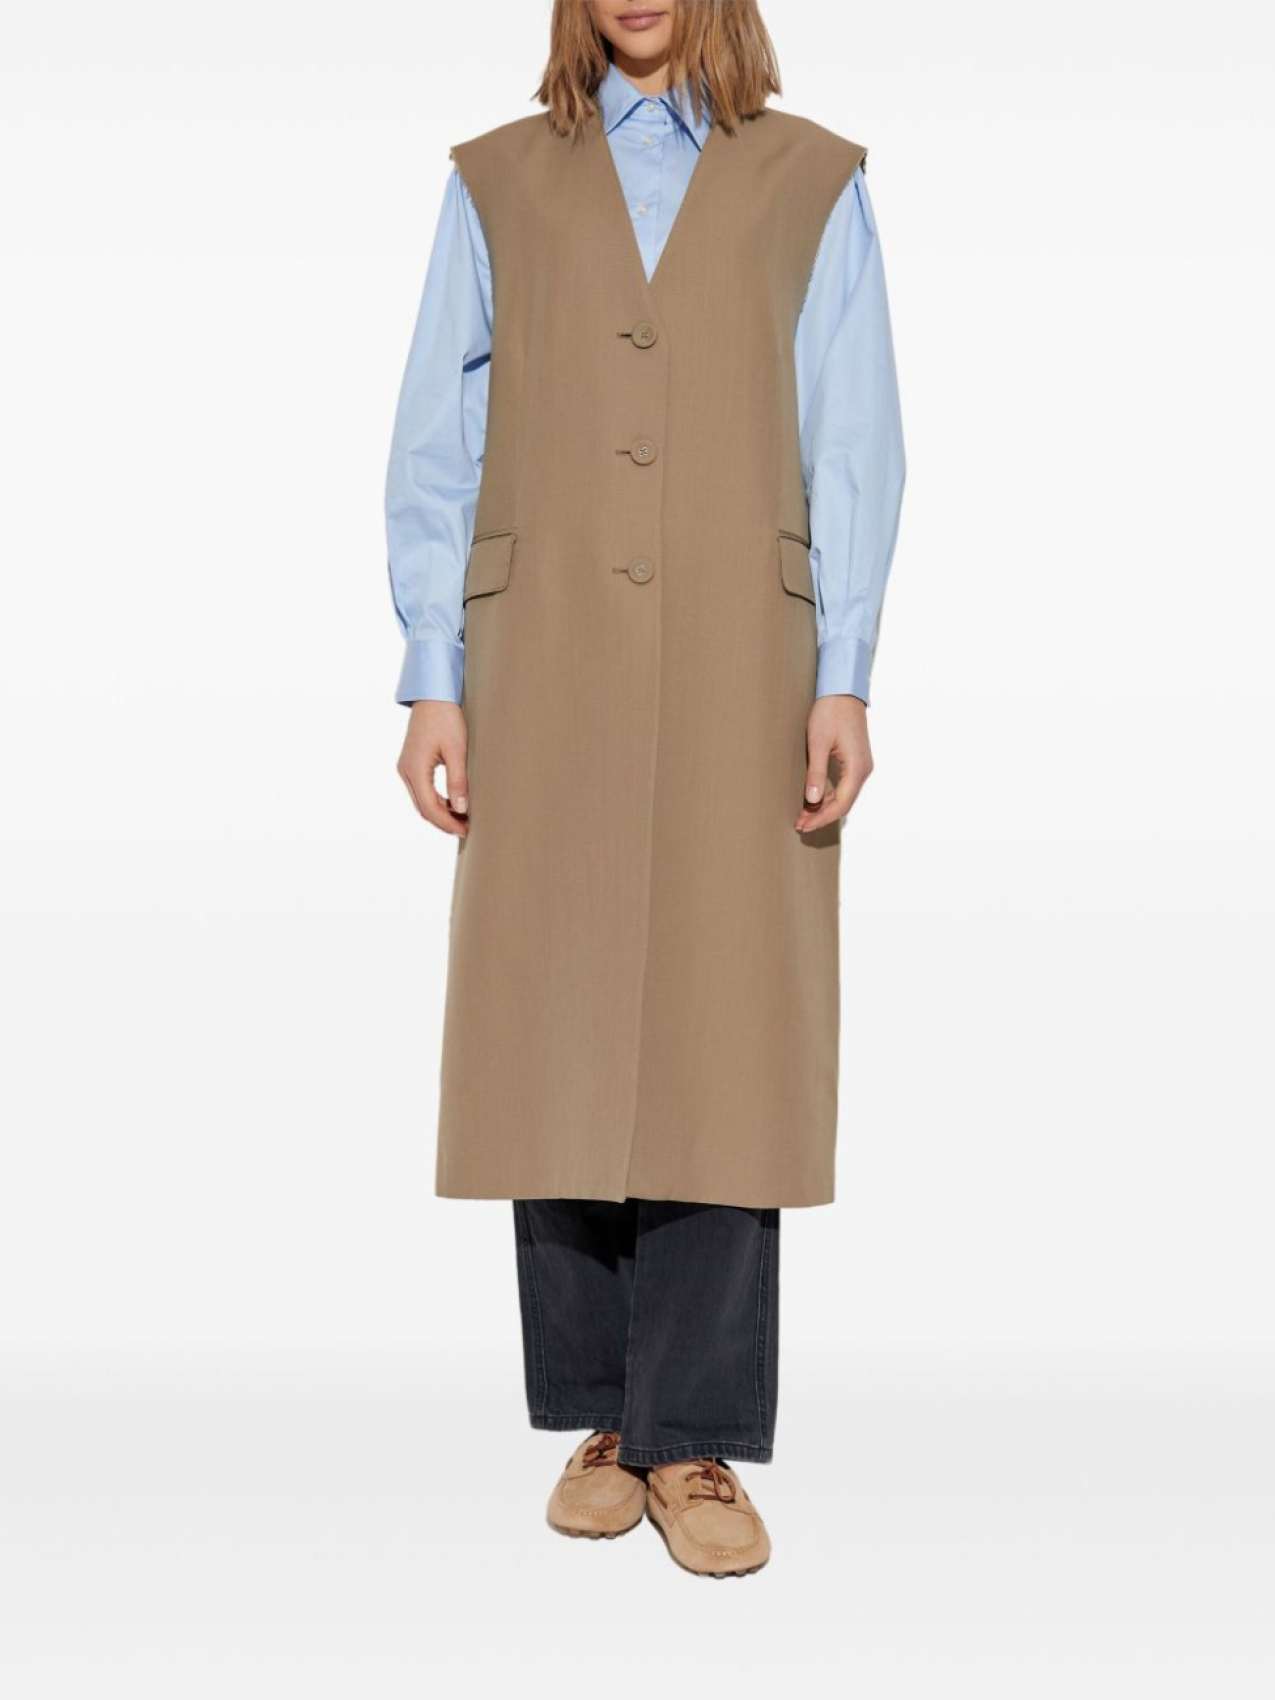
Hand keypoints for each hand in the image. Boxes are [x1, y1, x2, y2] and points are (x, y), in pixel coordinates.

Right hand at [397, 701, 468, 836]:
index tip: (465, 830)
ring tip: (462, 818)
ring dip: (440, 812)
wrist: (433, 695)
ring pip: (421, 801)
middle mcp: (406, 771)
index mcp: (414, 769)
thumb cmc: (446, 718)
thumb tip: (461, 809)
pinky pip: (421, 790)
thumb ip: (458, 781)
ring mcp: (406, 768)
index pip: (430, 808)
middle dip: (444, 822)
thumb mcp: (457, 750)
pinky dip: (436, 800)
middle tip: (466, 829)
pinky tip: (452, 803)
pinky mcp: (411, 764)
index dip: (448, 823)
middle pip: (423, 808)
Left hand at [795, 695, 872, 832]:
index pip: (840, 804)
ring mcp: (861, 765)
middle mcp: (863, 770)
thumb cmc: (830, 712)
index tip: (803, 824)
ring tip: (804, 815)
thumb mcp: (818, 743)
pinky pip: (844, 786)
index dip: (821, 818)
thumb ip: (816, 772)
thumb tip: (812, 800)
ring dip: (825, 807)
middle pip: (844, 803)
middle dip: (822, 816)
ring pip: (844, 796)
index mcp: (857, 768)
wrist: (843, 691)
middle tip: (800, 824)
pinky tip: (814, 799)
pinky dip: (829, 796)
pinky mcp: (855, 761)